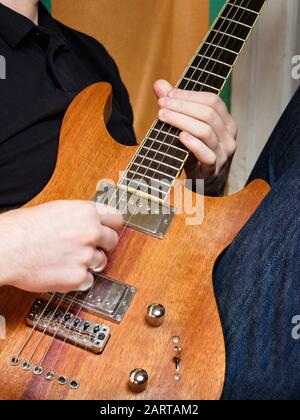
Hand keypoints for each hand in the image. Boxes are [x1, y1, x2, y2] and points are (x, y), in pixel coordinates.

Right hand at [0, 201, 121, 292]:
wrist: (6, 248)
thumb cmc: (21, 229)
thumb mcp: (55, 210)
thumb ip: (77, 217)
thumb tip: (87, 223)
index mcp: (85, 212)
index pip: (116, 218)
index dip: (111, 225)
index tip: (110, 230)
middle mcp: (90, 232)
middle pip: (113, 240)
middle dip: (103, 245)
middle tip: (91, 248)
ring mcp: (86, 255)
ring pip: (102, 262)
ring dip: (90, 263)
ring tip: (70, 261)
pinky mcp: (79, 277)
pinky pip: (88, 280)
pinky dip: (78, 279)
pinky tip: (63, 272)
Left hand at [154, 80, 237, 194]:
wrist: (204, 183)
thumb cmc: (195, 152)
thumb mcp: (187, 127)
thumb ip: (175, 106)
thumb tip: (159, 84)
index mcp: (226, 122)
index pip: (212, 101)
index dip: (189, 95)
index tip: (168, 95)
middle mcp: (229, 136)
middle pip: (208, 114)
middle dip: (182, 107)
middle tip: (161, 105)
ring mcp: (224, 153)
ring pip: (206, 131)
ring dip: (182, 121)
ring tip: (163, 117)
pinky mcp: (214, 169)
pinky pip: (206, 155)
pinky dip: (193, 144)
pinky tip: (180, 136)